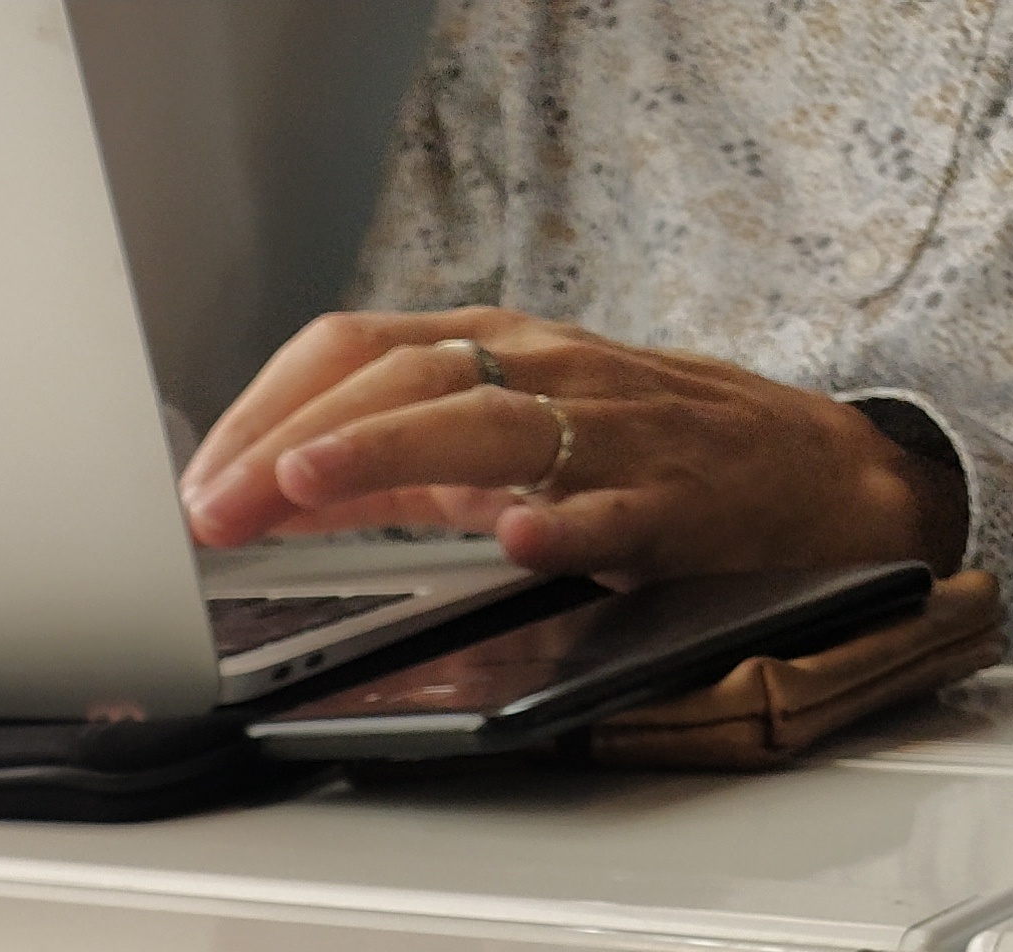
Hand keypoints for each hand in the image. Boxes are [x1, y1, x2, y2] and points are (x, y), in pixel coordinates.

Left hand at [178, 306, 968, 587]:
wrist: (811, 473)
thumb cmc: (639, 454)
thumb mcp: (498, 445)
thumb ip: (391, 465)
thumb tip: (262, 501)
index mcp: (494, 354)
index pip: (356, 350)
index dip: (266, 411)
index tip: (200, 483)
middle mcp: (544, 374)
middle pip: (403, 379)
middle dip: (293, 444)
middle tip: (216, 508)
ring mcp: (612, 434)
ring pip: (489, 426)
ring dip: (385, 451)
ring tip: (306, 487)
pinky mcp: (677, 500)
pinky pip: (617, 508)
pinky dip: (564, 523)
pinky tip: (516, 540)